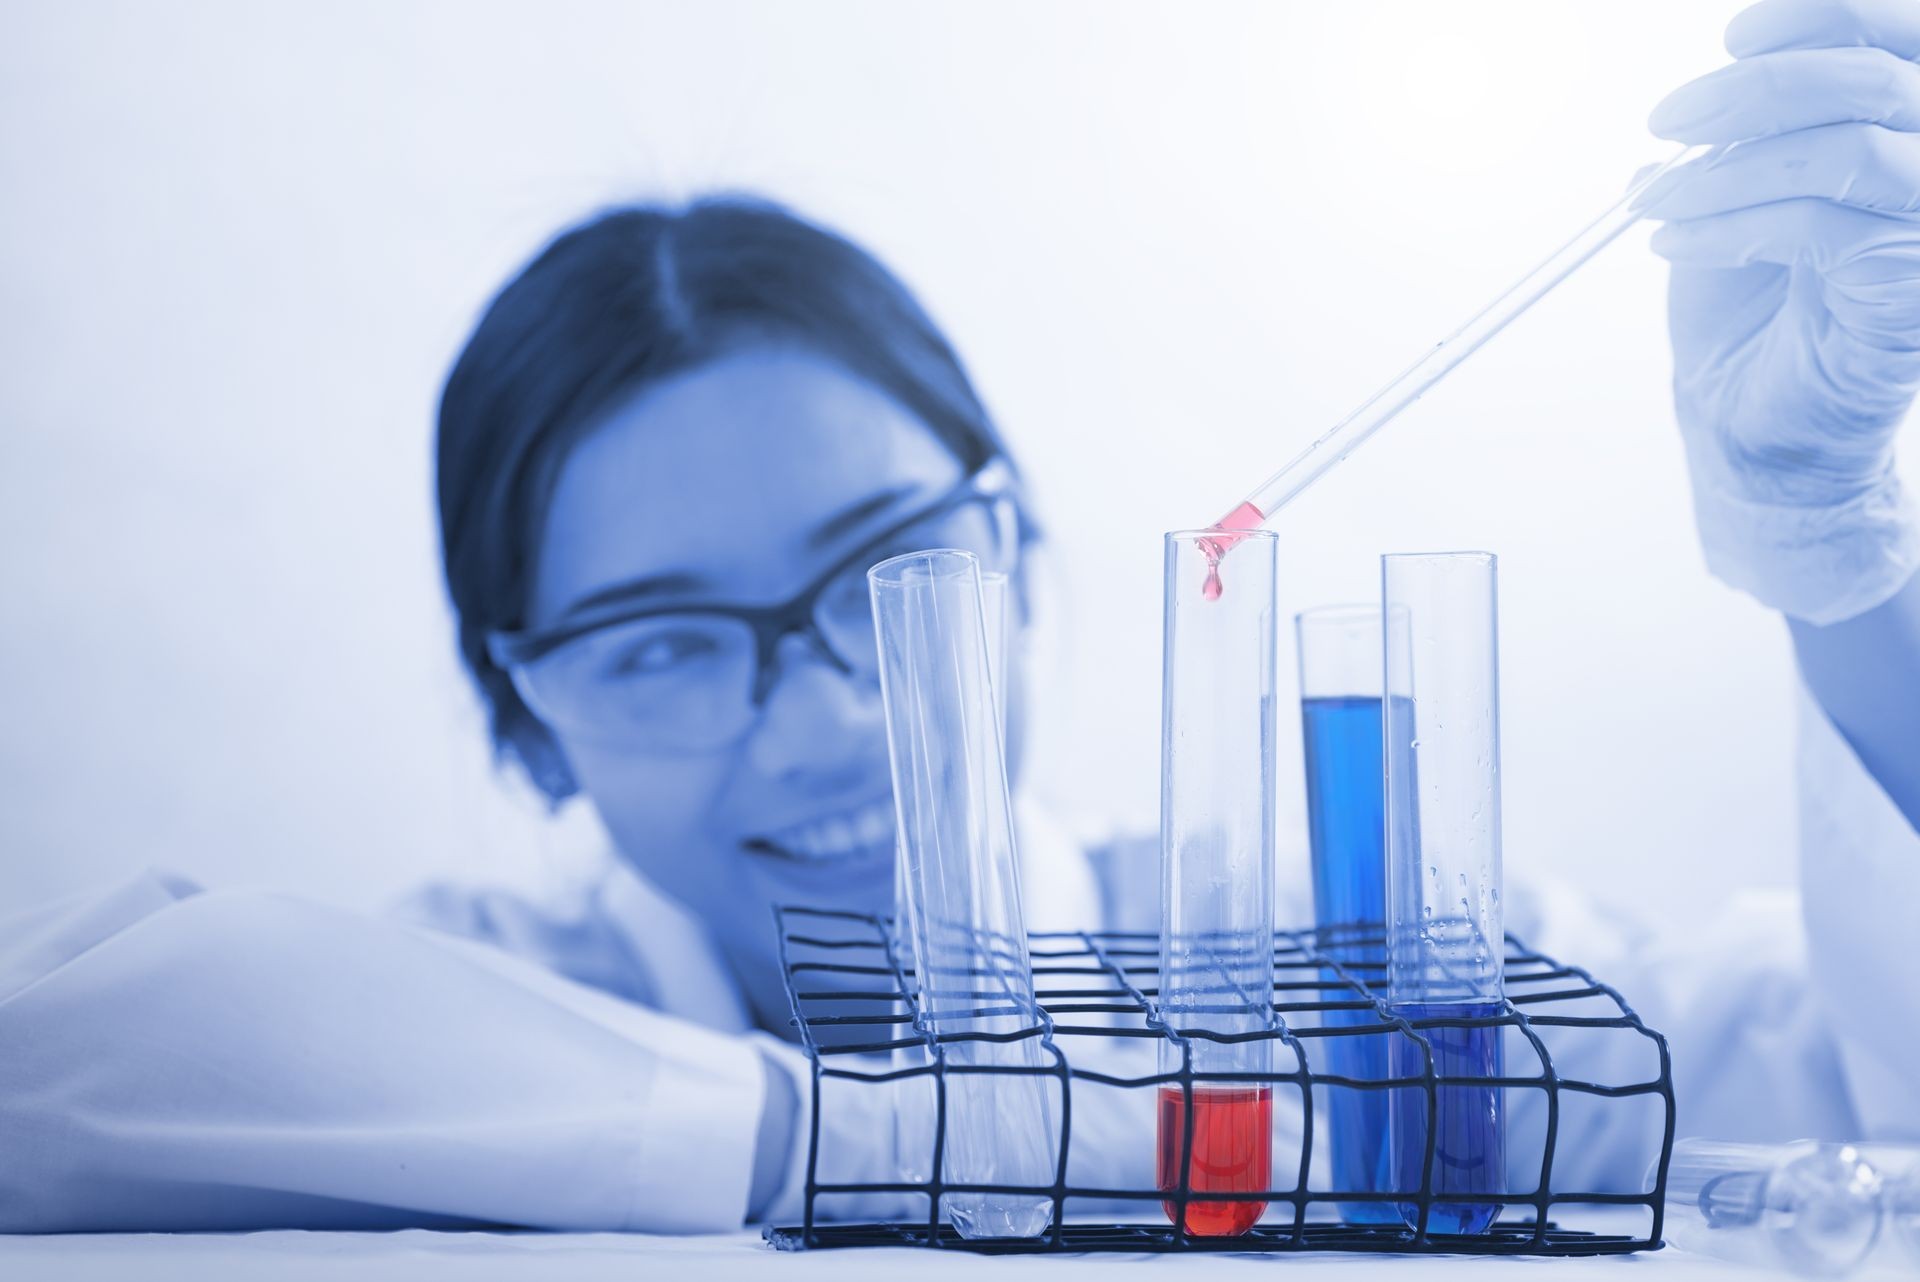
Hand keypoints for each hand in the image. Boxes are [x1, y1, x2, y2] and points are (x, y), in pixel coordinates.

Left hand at [1641, 0, 1919, 623]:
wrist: (1747, 420)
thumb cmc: (1748, 308)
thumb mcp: (1740, 190)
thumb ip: (1749, 127)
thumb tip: (1720, 79)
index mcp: (1906, 131)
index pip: (1899, 38)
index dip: (1825, 20)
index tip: (1736, 39)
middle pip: (1876, 78)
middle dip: (1756, 89)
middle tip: (1670, 119)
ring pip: (1844, 150)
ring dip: (1726, 167)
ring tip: (1657, 198)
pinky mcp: (1902, 293)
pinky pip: (1817, 226)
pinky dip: (1726, 222)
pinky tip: (1672, 238)